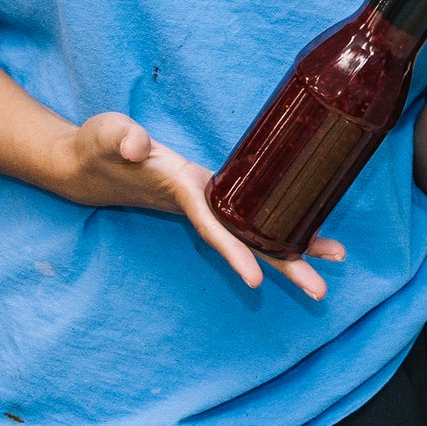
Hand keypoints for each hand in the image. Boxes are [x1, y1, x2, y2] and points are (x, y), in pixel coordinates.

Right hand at [63, 112, 344, 301]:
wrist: (91, 163)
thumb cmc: (100, 146)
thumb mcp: (107, 133)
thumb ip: (122, 138)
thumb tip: (135, 146)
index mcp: (178, 190)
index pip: (211, 225)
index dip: (233, 251)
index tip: (255, 280)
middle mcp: (198, 203)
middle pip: (245, 242)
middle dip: (283, 265)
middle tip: (321, 292)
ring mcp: (206, 201)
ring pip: (253, 231)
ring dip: (292, 248)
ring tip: (335, 257)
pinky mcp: (210, 192)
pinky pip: (249, 215)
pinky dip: (277, 223)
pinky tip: (306, 229)